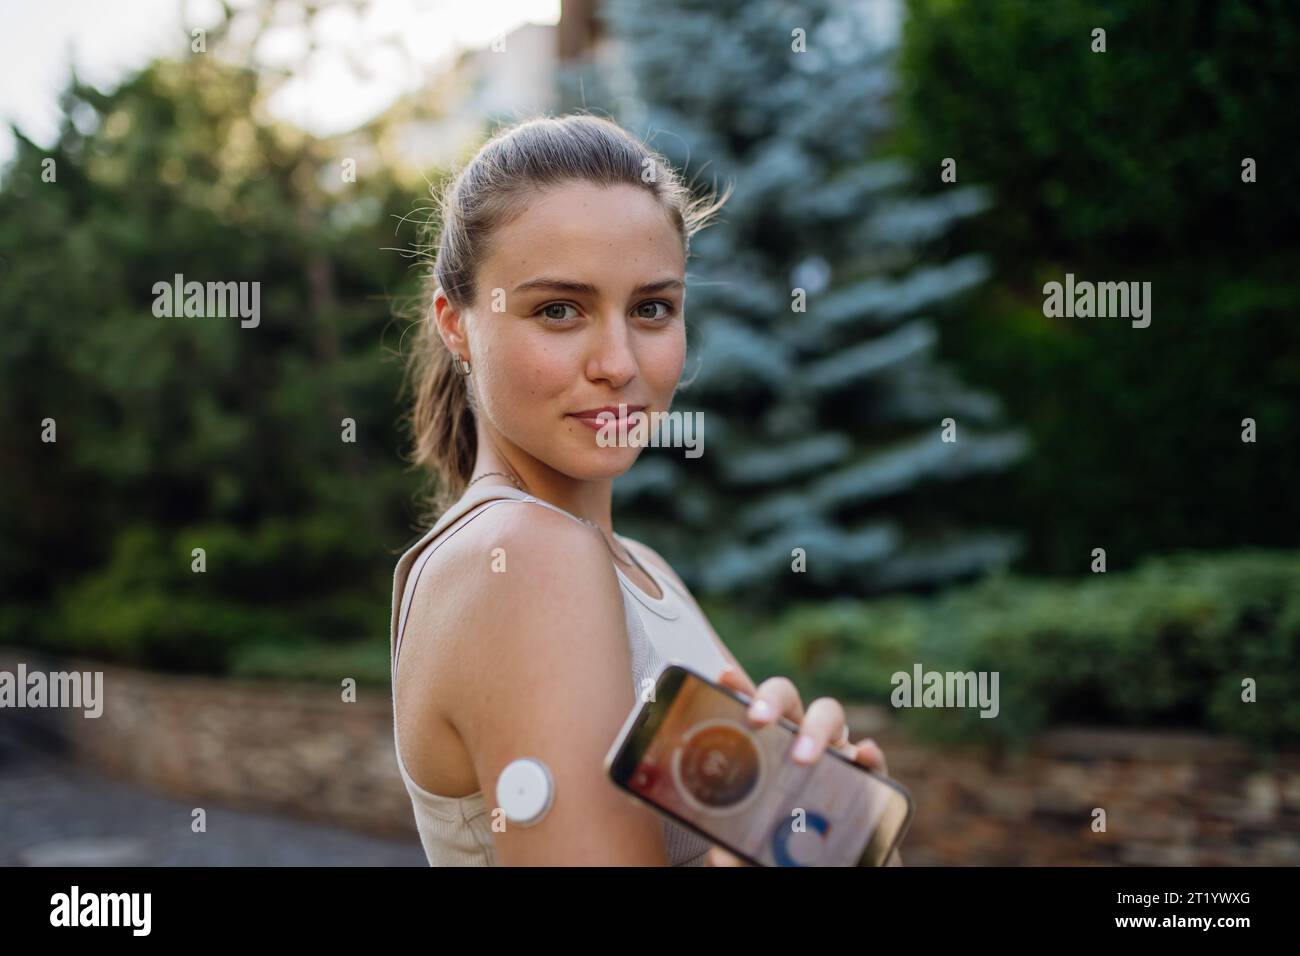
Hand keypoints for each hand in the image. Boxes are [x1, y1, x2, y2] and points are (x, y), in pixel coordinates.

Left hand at [705, 665, 903, 867]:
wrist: (831, 867)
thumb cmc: (784, 851)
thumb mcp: (752, 847)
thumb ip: (734, 848)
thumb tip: (721, 855)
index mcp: (763, 746)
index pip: (748, 706)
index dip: (739, 686)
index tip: (724, 674)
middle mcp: (796, 740)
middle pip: (787, 700)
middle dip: (772, 699)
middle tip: (758, 719)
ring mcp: (833, 755)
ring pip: (829, 717)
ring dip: (815, 729)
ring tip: (803, 756)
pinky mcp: (867, 779)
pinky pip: (871, 759)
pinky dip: (868, 755)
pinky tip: (862, 757)